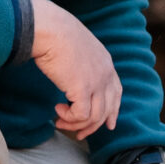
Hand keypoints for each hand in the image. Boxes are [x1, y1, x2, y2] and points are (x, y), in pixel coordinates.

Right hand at [30, 0, 120, 136]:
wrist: (48, 28)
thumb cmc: (54, 34)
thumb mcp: (75, 48)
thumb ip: (80, 63)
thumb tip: (71, 77)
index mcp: (105, 62)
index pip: (116, 92)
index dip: (113, 111)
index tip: (108, 124)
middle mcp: (106, 73)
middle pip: (107, 110)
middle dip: (93, 127)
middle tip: (78, 135)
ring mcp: (97, 82)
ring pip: (95, 117)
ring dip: (76, 125)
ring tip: (60, 121)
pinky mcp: (83, 89)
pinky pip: (82, 116)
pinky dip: (69, 118)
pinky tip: (57, 111)